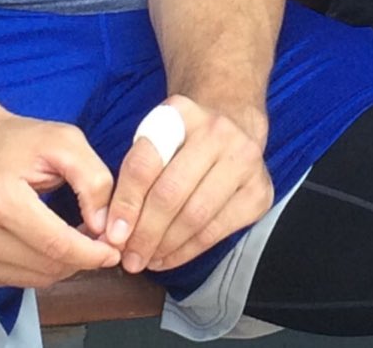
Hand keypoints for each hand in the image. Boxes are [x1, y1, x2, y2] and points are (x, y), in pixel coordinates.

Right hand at [0, 110, 120, 288]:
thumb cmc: (11, 140)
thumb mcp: (65, 142)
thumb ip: (94, 180)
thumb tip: (105, 225)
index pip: (55, 244)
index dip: (92, 252)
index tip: (113, 250)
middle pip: (47, 266)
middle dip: (82, 257)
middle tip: (98, 236)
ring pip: (35, 279)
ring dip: (62, 264)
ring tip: (73, 235)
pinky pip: (16, 280)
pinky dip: (40, 266)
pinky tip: (47, 242)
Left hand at [104, 96, 273, 273]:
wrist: (236, 126)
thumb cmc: (185, 141)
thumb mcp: (155, 139)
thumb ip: (133, 177)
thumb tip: (112, 230)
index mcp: (182, 113)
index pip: (145, 163)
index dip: (125, 203)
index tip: (112, 234)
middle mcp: (218, 132)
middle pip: (171, 193)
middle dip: (144, 233)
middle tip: (128, 257)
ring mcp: (245, 161)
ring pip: (195, 216)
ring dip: (164, 246)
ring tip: (146, 260)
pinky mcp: (260, 191)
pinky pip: (217, 231)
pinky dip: (188, 251)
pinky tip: (169, 256)